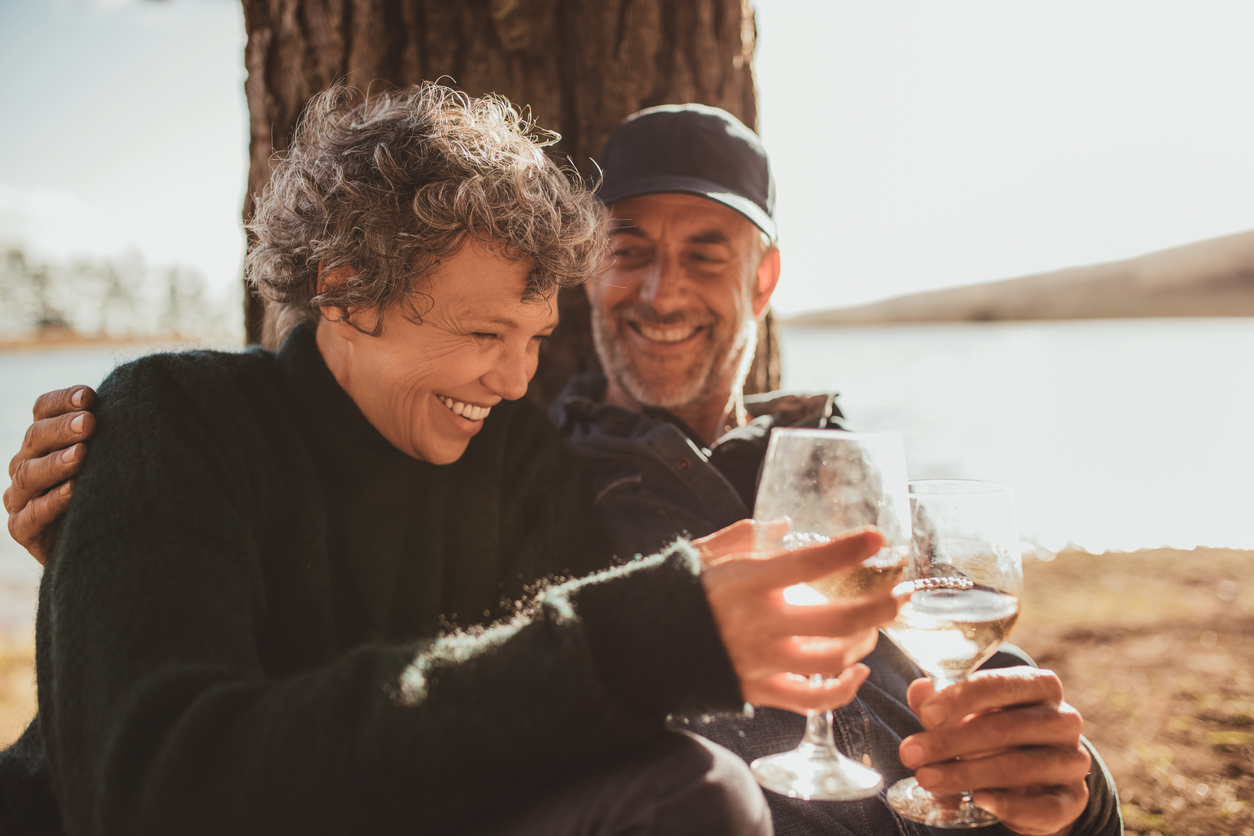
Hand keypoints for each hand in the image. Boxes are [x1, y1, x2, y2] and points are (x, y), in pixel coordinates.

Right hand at [4, 385, 96, 564]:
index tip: (90, 396)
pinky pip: (31, 514)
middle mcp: (26, 462)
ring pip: (29, 473)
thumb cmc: (110, 488)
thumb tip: (135, 399)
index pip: (42, 409)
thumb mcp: (111, 456)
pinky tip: (73, 491)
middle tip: (89, 423)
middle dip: (62, 428)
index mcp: (44, 439)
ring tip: (82, 454)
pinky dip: (51, 502)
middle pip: (35, 437)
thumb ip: (111, 430)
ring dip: (56, 463)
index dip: (62, 400)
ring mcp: (20, 496)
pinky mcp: (22, 528)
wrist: (102, 543)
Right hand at [697, 522, 902, 714]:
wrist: (643, 647)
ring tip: (872, 630)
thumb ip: (743, 538)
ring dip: (862, 644)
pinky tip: (857, 673)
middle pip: (838, 620)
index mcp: (747, 582)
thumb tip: (783, 525)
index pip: (809, 563)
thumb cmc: (679, 595)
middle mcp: (758, 623)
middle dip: (880, 607)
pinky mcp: (758, 690)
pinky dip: (843, 690)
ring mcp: (760, 661)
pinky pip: (812, 700)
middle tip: (901, 596)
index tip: (877, 538)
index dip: (848, 549)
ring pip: (832, 660)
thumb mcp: (704, 556)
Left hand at [898, 667, 1089, 835]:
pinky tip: (979, 800)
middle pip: (1004, 728)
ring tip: (928, 778)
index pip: (1000, 685)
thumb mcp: (968, 711)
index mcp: (1039, 686)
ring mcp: (1072, 760)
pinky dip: (1009, 805)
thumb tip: (919, 691)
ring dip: (967, 774)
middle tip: (911, 754)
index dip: (960, 699)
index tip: (926, 715)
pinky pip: (1044, 806)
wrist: (1037, 778)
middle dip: (951, 742)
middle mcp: (1062, 719)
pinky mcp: (1073, 799)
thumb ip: (941, 701)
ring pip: (1019, 767)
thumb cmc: (996, 731)